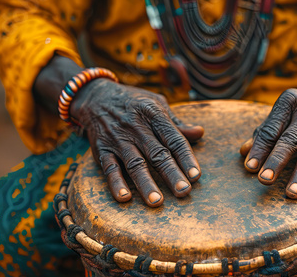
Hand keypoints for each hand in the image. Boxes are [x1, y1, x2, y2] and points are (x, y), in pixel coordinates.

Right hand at [71, 79, 203, 206]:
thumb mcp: (157, 104)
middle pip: (157, 154)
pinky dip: (116, 183)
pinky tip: (124, 198)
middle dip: (171, 173)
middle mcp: (136, 127)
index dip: (186, 157)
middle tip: (183, 192)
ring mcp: (118, 139)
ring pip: (135, 164)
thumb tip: (200, 133)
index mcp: (154, 114)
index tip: (196, 176)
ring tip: (157, 202)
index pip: (173, 138)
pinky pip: (110, 168)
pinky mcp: (102, 149)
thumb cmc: (135, 103)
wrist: (96, 95)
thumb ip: (177, 123)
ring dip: (146, 184)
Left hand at [240, 88, 296, 198]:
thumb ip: (265, 131)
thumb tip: (243, 152)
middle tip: (265, 180)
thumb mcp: (285, 112)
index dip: (260, 148)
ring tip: (291, 193)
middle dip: (276, 161)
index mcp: (289, 101)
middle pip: (290, 140)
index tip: (250, 167)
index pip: (271, 128)